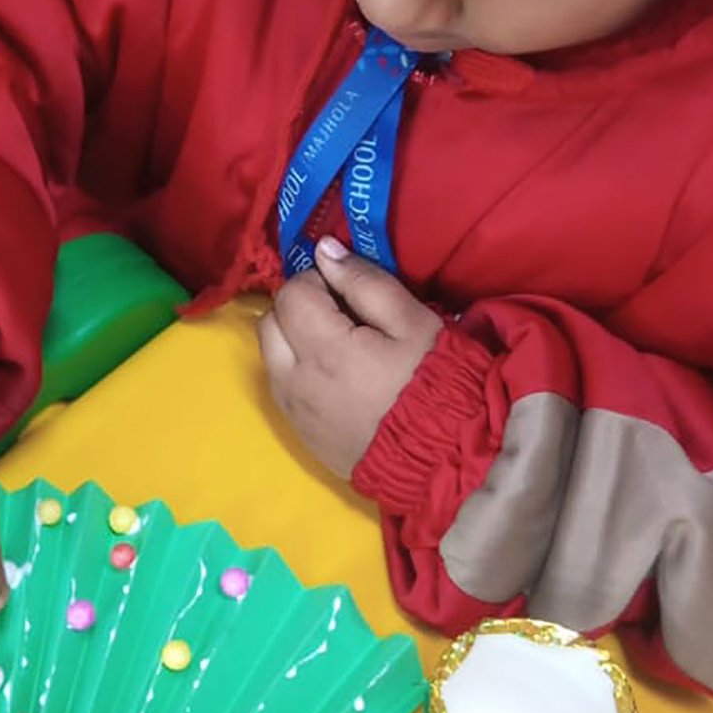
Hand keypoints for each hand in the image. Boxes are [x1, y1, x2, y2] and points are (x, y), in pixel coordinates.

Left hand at [259, 236, 442, 478]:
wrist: (443, 461)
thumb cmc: (433, 382)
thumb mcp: (414, 322)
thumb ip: (365, 282)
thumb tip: (324, 251)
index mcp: (324, 349)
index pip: (291, 294)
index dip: (317, 281)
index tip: (347, 290)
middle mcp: (296, 381)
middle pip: (269, 321)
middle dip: (296, 307)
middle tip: (338, 313)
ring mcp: (294, 411)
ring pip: (269, 356)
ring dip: (292, 339)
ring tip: (336, 345)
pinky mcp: (300, 434)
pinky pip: (281, 388)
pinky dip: (296, 371)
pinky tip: (334, 376)